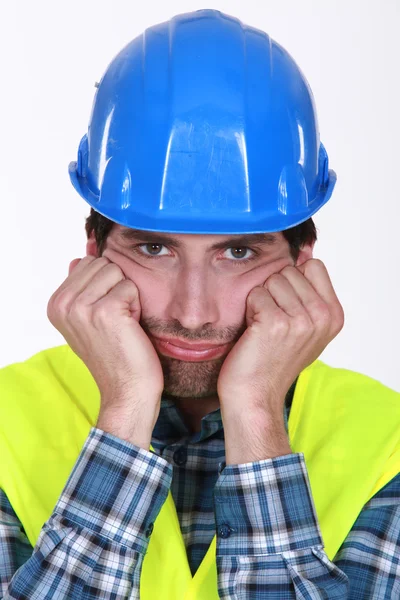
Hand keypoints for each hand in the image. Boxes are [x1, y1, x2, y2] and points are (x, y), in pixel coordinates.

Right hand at [47, 254, 163, 448]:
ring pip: (117, 272)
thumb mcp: (90, 316)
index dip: (106, 285)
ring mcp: (80, 307)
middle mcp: (62, 304)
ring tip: (123, 323)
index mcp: (55, 303)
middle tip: (116, 320)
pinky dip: (136, 306)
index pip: (89, 262)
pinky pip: (130, 286)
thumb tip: (83, 252)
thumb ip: (83, 284)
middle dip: (117, 287)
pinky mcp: (104, 311)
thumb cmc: (115, 352)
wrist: (127, 389)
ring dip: (127, 295)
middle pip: (103, 263)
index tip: (105, 315)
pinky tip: (130, 328)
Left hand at [217, 259, 344, 462]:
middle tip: (273, 323)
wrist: (255, 394)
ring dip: (261, 301)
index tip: (288, 308)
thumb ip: (309, 293)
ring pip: (271, 280)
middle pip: (289, 270)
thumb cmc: (273, 359)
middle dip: (274, 291)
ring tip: (264, 328)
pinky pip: (255, 294)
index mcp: (334, 314)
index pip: (313, 265)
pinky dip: (249, 310)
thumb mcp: (305, 326)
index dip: (293, 280)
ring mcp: (302, 320)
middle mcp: (323, 316)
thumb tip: (305, 253)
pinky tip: (254, 333)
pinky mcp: (276, 323)